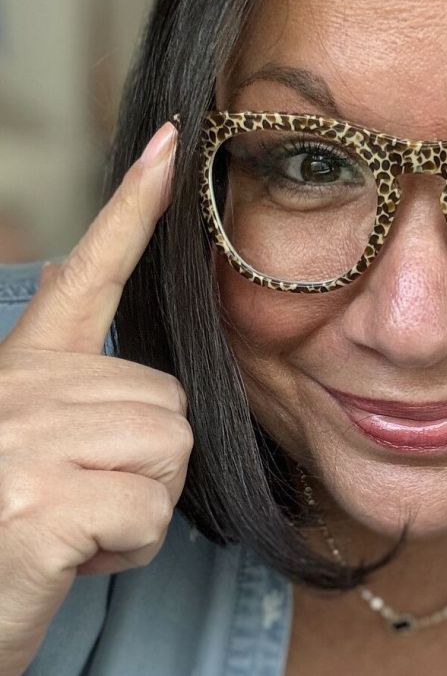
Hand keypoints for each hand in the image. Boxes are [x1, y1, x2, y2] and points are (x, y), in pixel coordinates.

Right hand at [0, 122, 189, 675]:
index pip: (88, 272)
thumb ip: (75, 396)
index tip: (169, 146)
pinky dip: (127, 549)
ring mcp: (26, 441)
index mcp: (21, 372)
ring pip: (171, 450)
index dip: (133, 209)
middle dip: (147, 465)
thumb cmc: (0, 536)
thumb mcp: (30, 451)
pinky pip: (150, 511)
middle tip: (80, 499)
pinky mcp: (41, 502)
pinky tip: (70, 558)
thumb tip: (110, 345)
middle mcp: (20, 389)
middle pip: (169, 401)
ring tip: (75, 527)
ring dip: (141, 505)